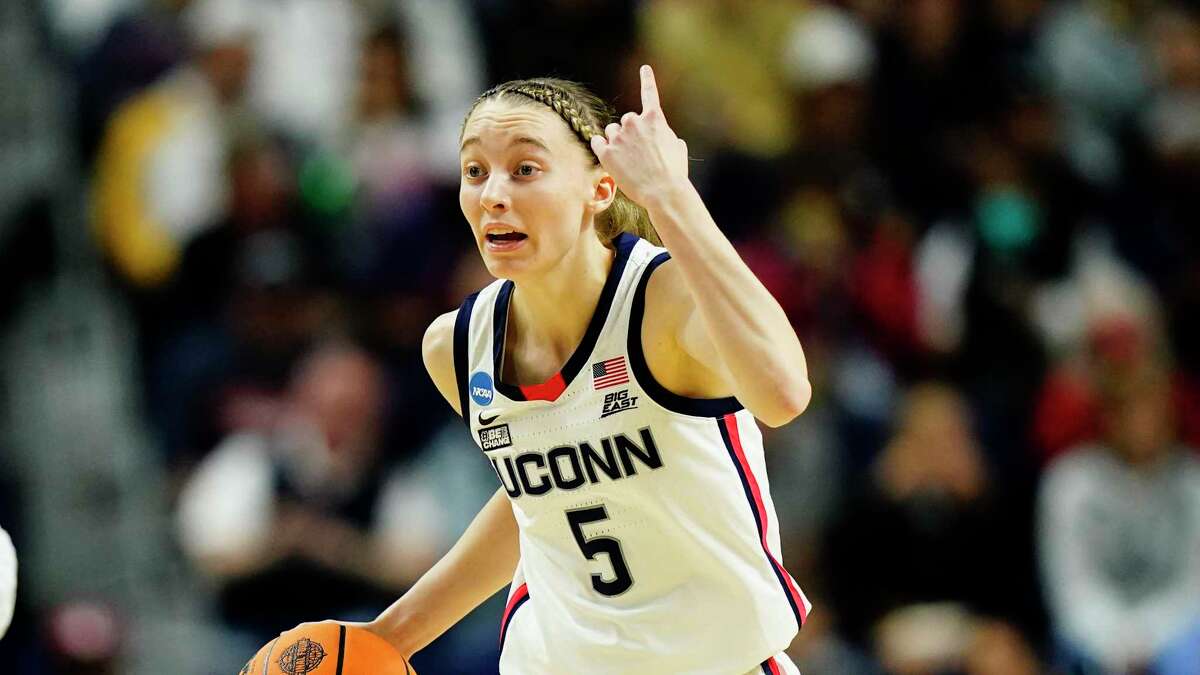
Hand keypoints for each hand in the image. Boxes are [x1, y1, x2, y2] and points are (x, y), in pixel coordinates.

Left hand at [589, 65, 689, 208]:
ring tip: (627, 160)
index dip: (647, 79)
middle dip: (629, 133)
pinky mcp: (606, 152)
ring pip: (611, 131)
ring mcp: (618, 136)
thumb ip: (666, 135)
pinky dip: (601, 147)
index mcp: (654, 118)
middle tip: (637, 153)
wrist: (663, 191)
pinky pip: (597, 142)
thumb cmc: (674, 172)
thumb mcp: (678, 147)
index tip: (644, 68)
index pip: (650, 93)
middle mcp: (634, 122)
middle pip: (626, 120)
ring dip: (616, 141)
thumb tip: (662, 136)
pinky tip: (610, 158)